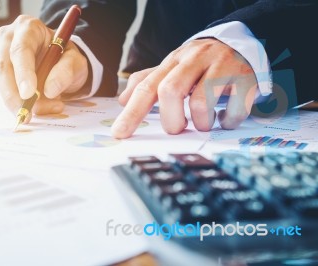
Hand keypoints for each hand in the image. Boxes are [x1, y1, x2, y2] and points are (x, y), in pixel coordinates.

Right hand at [0, 15, 88, 117]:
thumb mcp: (76, 62)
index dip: (23, 72)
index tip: (29, 94)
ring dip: (16, 102)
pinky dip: (18, 104)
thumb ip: (67, 71)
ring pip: (1, 82)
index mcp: (29, 28)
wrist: (62, 63)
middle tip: (27, 113)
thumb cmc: (67, 58)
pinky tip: (34, 111)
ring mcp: (2, 54)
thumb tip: (50, 90)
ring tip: (37, 113)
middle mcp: (10, 38)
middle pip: (3, 67)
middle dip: (14, 94)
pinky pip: (5, 90)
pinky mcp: (1, 73)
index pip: (21, 49)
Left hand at [112, 38, 257, 138]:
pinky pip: (233, 109)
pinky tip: (224, 118)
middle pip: (170, 91)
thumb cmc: (199, 64)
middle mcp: (194, 60)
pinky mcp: (245, 78)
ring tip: (203, 123)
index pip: (147, 87)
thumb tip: (122, 100)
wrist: (240, 45)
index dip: (132, 113)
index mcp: (173, 61)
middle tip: (177, 128)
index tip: (120, 133)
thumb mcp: (171, 68)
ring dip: (200, 124)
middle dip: (170, 119)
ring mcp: (221, 67)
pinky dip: (226, 121)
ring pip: (201, 103)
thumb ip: (147, 82)